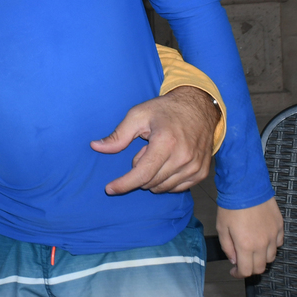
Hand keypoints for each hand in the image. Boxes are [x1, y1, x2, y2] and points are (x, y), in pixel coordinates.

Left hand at [91, 85, 219, 194]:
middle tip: (144, 150)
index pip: (142, 174)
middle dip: (139, 171)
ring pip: (162, 187)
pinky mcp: (201, 173)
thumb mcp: (138, 115)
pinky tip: (167, 162)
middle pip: (150, 182)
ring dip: (152, 176)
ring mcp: (194, 167)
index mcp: (166, 142)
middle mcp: (183, 158)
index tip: (109, 189)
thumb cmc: (165, 110)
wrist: (199, 107)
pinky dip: (165, 180)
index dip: (123, 184)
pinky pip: (176, 188)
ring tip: (157, 153)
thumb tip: (95, 146)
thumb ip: (118, 135)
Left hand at [215, 197, 283, 277]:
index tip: (234, 272)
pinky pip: (279, 243)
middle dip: (250, 268)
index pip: (246, 271)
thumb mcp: (222, 228)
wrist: (245, 186)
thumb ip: (228, 247)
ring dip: (261, 258)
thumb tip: (234, 260)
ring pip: (271, 257)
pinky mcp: (280, 226)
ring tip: (252, 249)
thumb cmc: (231, 206)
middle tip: (242, 262)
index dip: (239, 274)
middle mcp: (262, 244)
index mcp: (246, 246)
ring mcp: (273, 235)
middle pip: (260, 267)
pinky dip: (271, 245)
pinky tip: (263, 239)